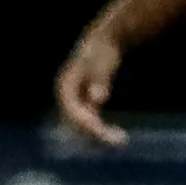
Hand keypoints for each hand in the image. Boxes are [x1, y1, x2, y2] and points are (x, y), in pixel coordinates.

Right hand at [54, 27, 127, 149]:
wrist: (102, 44)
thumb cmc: (102, 51)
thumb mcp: (102, 62)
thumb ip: (99, 79)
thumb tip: (98, 99)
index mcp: (65, 86)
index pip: (70, 110)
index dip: (84, 122)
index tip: (102, 130)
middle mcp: (66, 97)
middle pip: (74, 122)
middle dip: (93, 133)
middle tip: (119, 140)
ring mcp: (75, 102)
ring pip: (80, 126)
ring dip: (98, 136)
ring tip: (121, 140)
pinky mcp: (85, 106)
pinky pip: (89, 124)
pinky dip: (100, 131)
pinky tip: (117, 135)